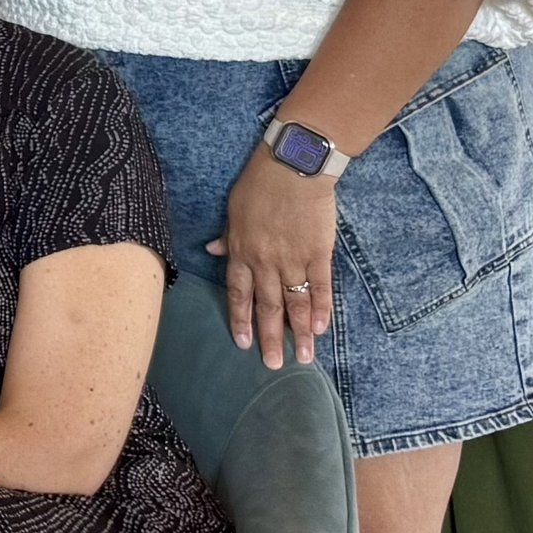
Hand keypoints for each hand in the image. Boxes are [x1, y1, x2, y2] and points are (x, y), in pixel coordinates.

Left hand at [212, 146, 337, 366]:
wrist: (292, 167)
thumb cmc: (259, 184)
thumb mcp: (234, 209)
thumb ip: (227, 237)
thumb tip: (210, 251)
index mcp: (241, 251)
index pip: (239, 294)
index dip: (241, 320)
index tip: (243, 344)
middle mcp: (265, 261)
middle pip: (267, 306)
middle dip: (270, 338)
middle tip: (274, 366)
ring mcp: (293, 259)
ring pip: (295, 304)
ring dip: (299, 333)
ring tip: (304, 358)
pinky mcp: (319, 253)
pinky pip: (320, 287)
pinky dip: (321, 309)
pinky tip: (321, 329)